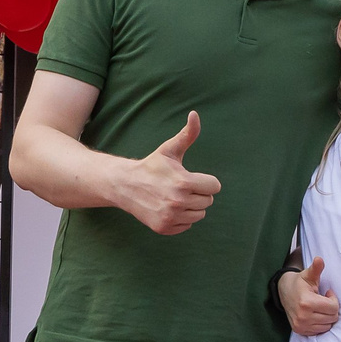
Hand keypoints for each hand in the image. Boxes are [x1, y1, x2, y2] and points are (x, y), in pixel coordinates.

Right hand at [120, 111, 220, 234]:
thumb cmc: (152, 166)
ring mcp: (171, 217)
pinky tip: (168, 207)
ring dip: (191, 206)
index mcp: (184, 183)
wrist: (125, 186)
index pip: (214, 187)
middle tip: (181, 187)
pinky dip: (181, 218)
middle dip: (198, 193)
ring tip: (175, 196)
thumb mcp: (169, 150)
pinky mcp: (164, 228)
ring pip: (200, 215)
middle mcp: (178, 202)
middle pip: (208, 201)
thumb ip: (187, 134)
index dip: (205, 181)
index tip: (191, 177)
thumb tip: (195, 114)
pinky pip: (187, 225)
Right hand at [279, 256, 337, 335]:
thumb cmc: (299, 282)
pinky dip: (321, 323)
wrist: (283, 292)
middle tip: (324, 300)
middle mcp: (303, 316)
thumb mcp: (308, 274)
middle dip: (332, 308)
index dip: (334, 299)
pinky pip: (320, 331)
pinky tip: (316, 314)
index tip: (327, 293)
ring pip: (327, 326)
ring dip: (327, 316)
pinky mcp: (300, 331)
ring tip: (320, 306)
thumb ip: (316, 268)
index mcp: (306, 302)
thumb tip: (319, 259)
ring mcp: (301, 325)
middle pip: (332, 318)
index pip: (333, 308)